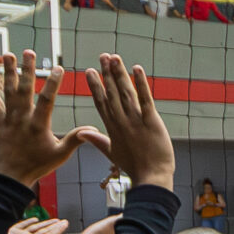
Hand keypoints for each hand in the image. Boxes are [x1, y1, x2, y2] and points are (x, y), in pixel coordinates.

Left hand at [0, 51, 105, 184]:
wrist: (11, 177)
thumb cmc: (37, 166)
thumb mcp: (60, 155)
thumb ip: (75, 140)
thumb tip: (93, 129)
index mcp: (38, 125)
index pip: (47, 100)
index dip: (53, 83)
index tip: (59, 68)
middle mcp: (22, 118)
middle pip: (25, 89)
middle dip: (27, 70)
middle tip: (29, 52)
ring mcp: (9, 118)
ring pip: (8, 91)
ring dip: (8, 72)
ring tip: (8, 54)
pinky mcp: (0, 121)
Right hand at [0, 216, 67, 233]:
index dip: (58, 230)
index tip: (66, 223)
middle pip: (45, 231)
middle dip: (55, 226)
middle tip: (65, 221)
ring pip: (36, 228)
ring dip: (45, 224)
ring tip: (55, 220)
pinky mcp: (13, 231)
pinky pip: (24, 225)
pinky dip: (30, 221)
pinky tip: (35, 219)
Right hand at [82, 54, 175, 187]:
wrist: (151, 177)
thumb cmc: (133, 166)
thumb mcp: (111, 153)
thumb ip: (97, 140)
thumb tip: (82, 133)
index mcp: (111, 128)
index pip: (100, 102)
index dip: (95, 85)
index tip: (89, 71)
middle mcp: (121, 121)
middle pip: (111, 93)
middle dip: (106, 73)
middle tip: (102, 56)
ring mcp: (136, 120)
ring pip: (125, 92)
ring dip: (120, 74)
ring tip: (114, 58)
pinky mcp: (151, 121)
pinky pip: (146, 99)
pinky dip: (141, 83)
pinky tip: (137, 69)